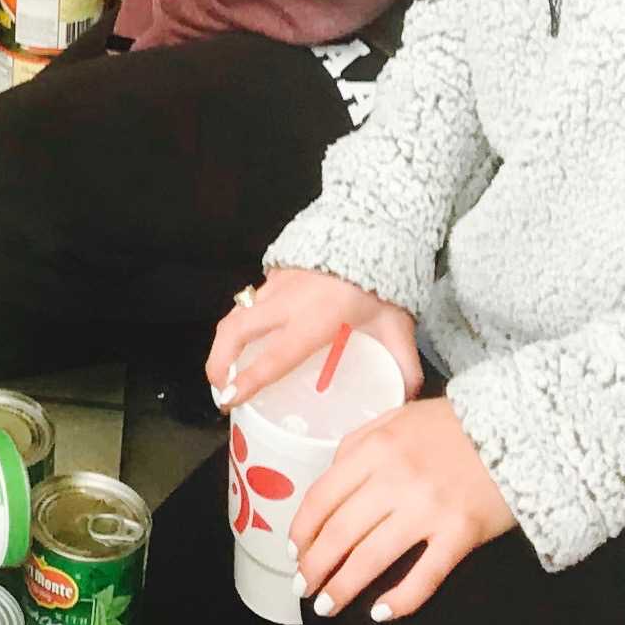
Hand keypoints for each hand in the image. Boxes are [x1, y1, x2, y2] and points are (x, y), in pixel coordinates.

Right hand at [208, 268, 421, 414]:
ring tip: (225, 369)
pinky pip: (250, 300)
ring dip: (224, 343)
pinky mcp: (276, 271)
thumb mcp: (397, 326)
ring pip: (236, 313)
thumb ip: (404, 364)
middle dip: (218, 363)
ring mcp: (278, 283)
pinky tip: (251, 339)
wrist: (373, 225)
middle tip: (220, 389)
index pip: (275, 356)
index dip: (249, 380)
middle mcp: (289, 301)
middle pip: (236, 331)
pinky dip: (241, 321)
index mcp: (317, 319)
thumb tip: (406, 397)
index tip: (230, 399)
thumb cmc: (383, 278)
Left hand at [289, 396, 515, 621]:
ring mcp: (428, 509)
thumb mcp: (399, 417)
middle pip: (340, 533)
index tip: (294, 551)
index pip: (323, 496)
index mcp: (376, 448)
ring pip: (371, 558)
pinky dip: (399, 600)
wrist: (520, 429)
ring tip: (327, 606)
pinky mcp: (460, 534)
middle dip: (315, 566)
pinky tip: (381, 613)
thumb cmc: (455, 424)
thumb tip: (330, 477)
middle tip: (304, 587)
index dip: (302, 530)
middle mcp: (395, 479)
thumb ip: (360, 443)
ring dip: (343, 588)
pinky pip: (423, 577)